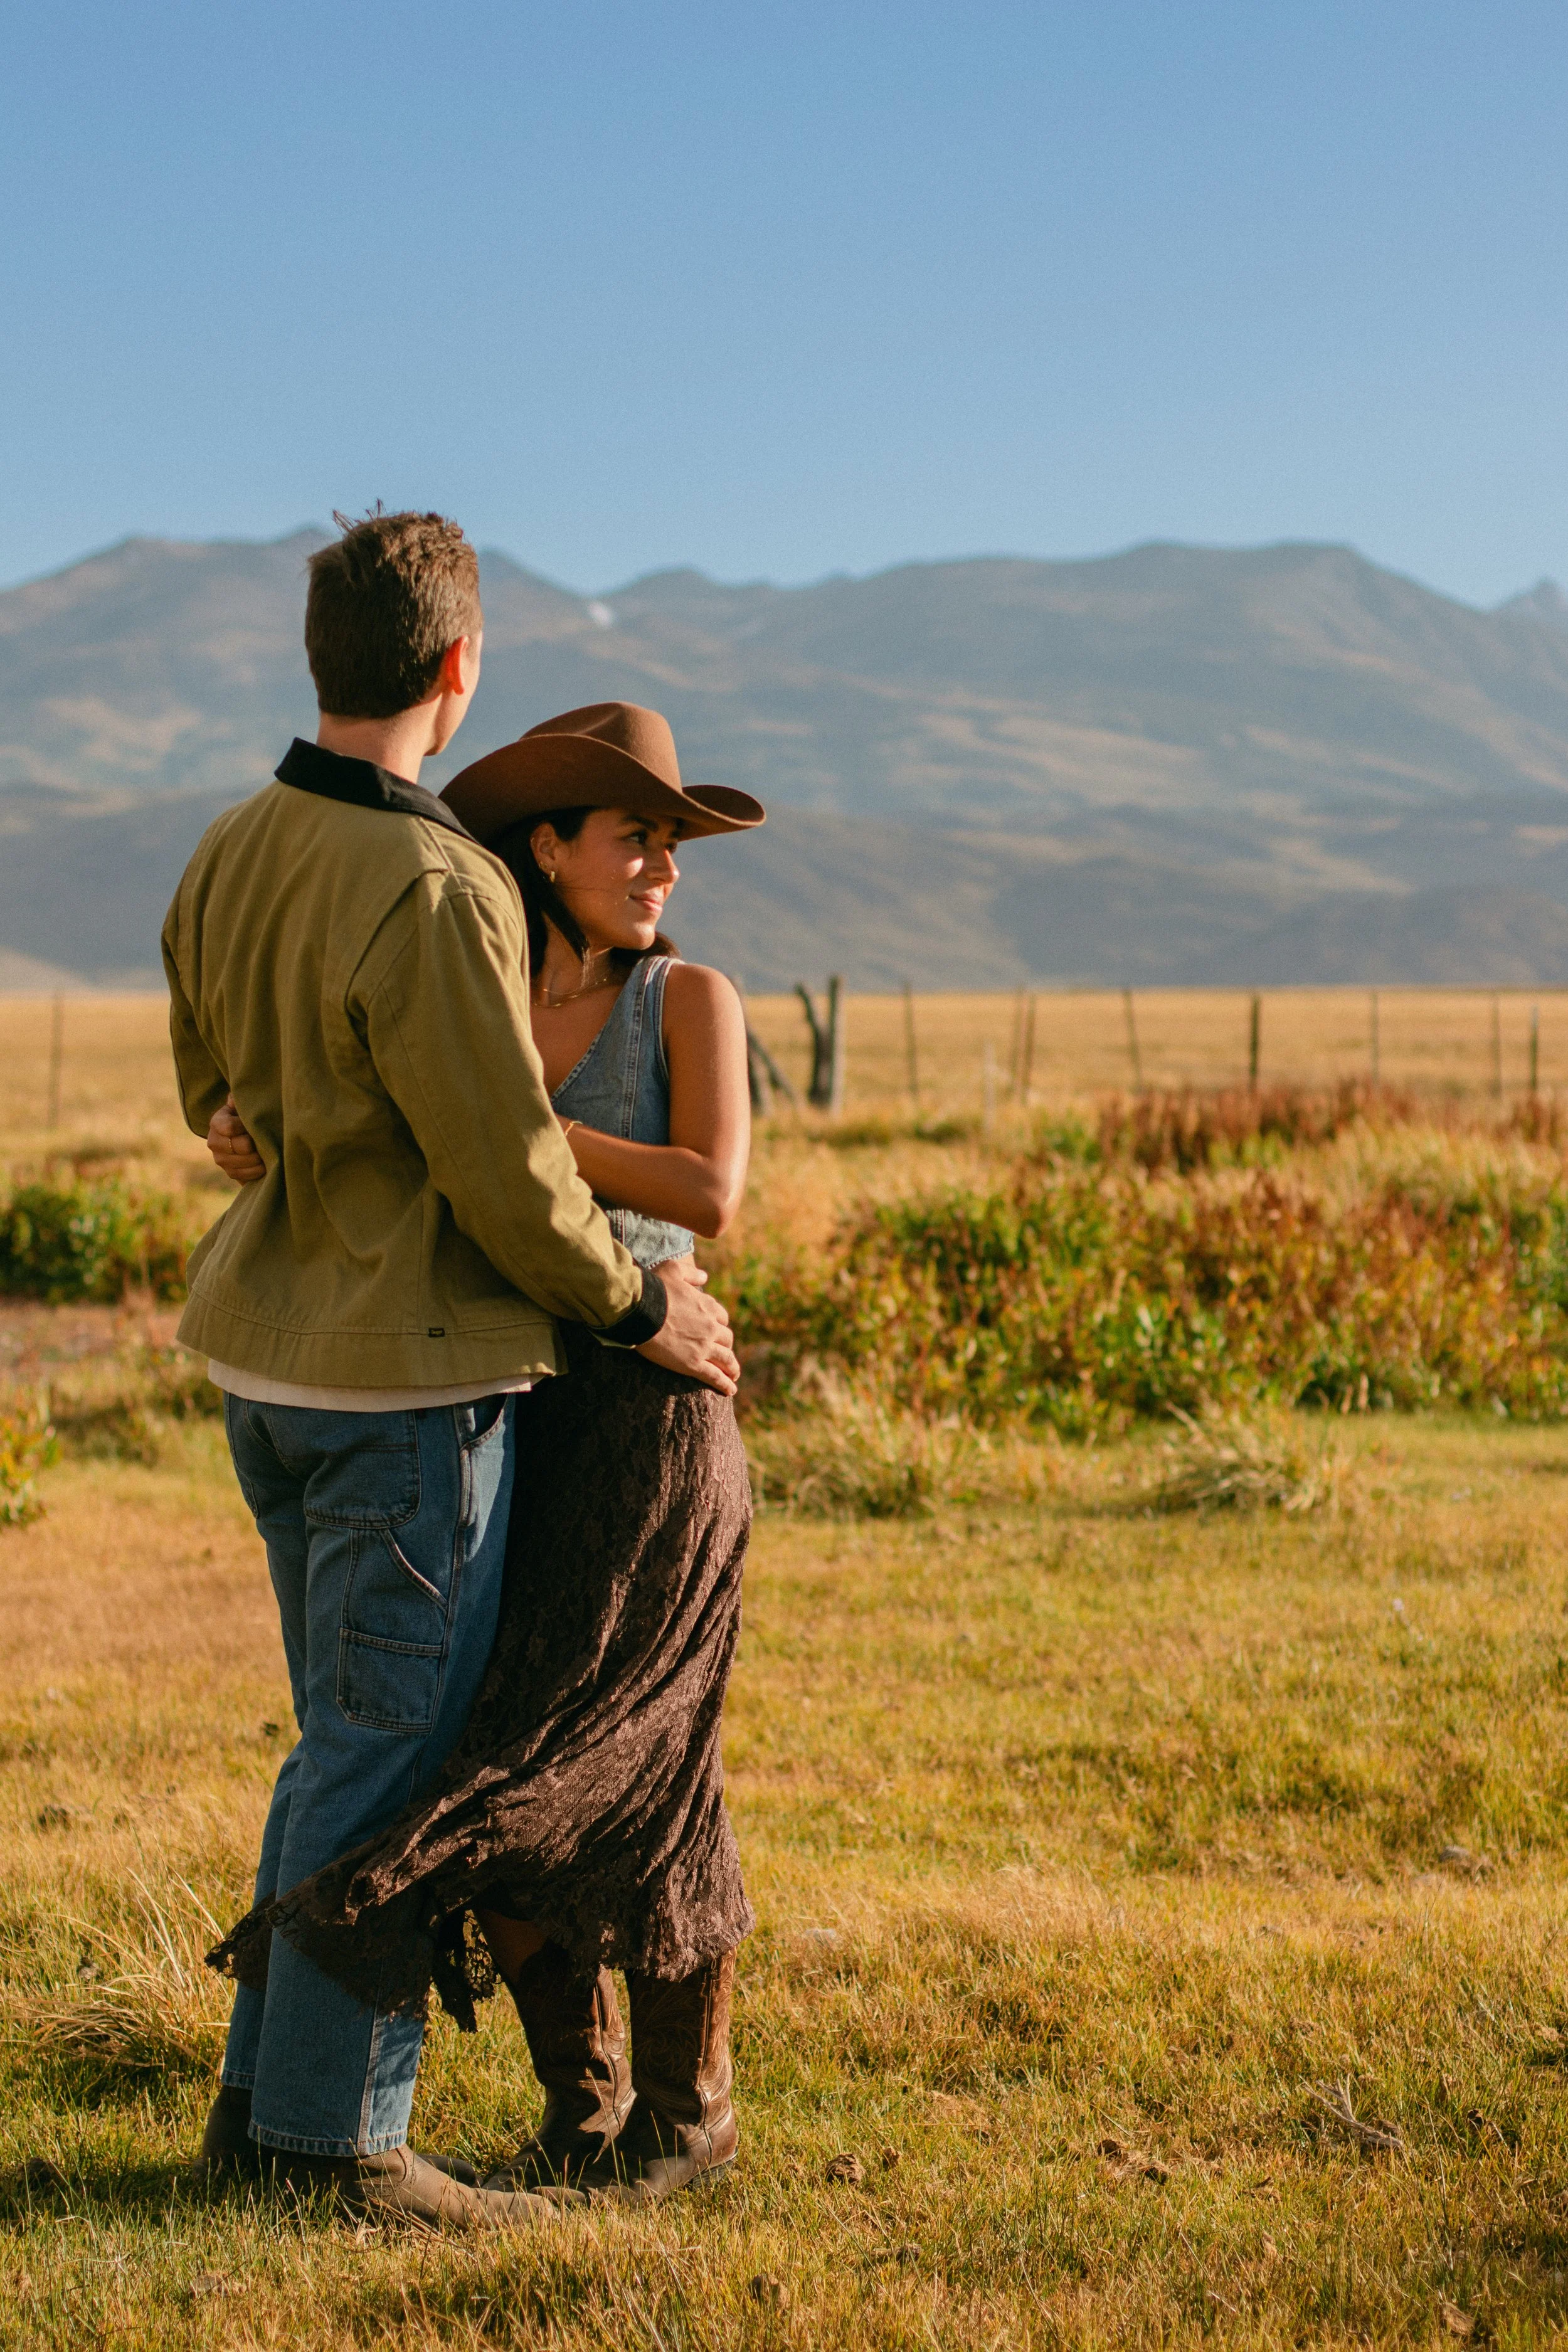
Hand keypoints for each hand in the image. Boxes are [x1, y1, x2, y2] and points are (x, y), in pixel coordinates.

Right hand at [208, 1094, 264, 1184]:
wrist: (247, 1136)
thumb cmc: (248, 1116)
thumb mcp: (243, 1105)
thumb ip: (239, 1099)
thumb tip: (234, 1098)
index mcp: (217, 1122)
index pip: (229, 1127)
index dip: (245, 1126)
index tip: (255, 1123)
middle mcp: (214, 1142)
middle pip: (241, 1146)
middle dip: (256, 1143)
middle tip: (267, 1139)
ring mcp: (220, 1159)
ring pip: (245, 1161)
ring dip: (260, 1158)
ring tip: (269, 1151)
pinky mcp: (230, 1172)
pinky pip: (245, 1174)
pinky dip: (258, 1171)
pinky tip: (266, 1164)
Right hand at [637, 1261, 738, 1395]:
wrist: (641, 1310)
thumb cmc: (653, 1288)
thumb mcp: (674, 1270)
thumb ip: (692, 1274)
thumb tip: (705, 1277)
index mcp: (707, 1306)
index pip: (721, 1317)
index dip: (719, 1323)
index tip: (715, 1329)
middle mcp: (710, 1326)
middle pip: (726, 1338)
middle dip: (726, 1345)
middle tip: (724, 1353)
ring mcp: (704, 1346)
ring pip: (726, 1358)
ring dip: (732, 1367)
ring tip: (734, 1375)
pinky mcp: (694, 1364)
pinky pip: (715, 1376)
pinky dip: (725, 1384)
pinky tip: (730, 1391)